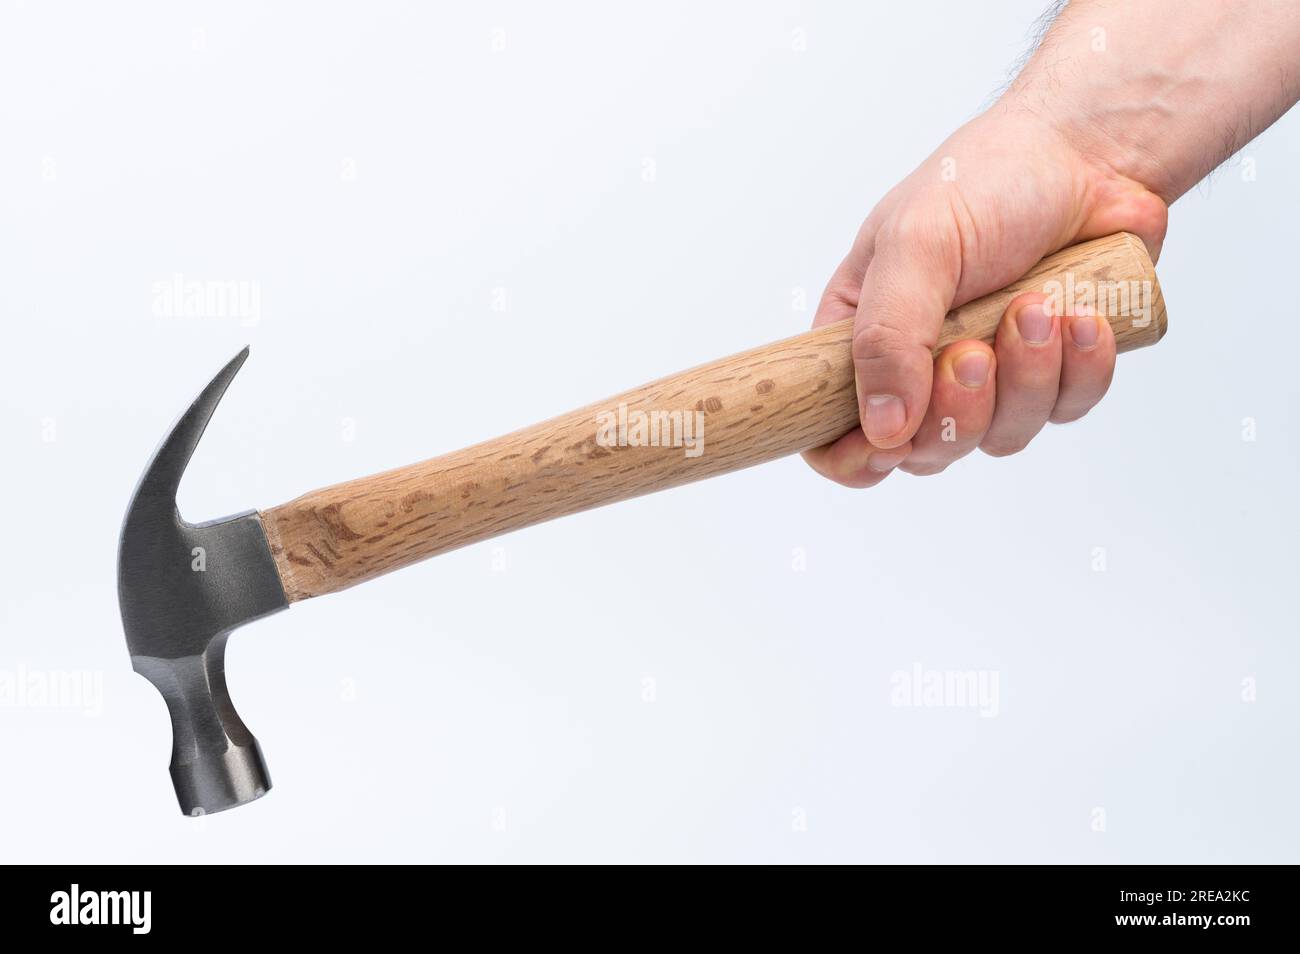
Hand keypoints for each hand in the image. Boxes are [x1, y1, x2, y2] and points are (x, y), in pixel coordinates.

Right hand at [803, 109, 1167, 486]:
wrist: (1088, 153)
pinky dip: (1079, 369)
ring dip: (1025, 377)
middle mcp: (918, 368)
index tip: (889, 442)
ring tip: (1038, 306)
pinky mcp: (1053, 373)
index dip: (854, 456)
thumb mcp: (915, 246)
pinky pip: (1065, 410)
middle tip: (974, 350)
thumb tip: (883, 427)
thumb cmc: (986, 182)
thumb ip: (888, 337)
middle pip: (924, 451)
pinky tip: (1084, 316)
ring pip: (999, 437)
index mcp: (861, 337)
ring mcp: (990, 377)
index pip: (832, 434)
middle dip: (958, 409)